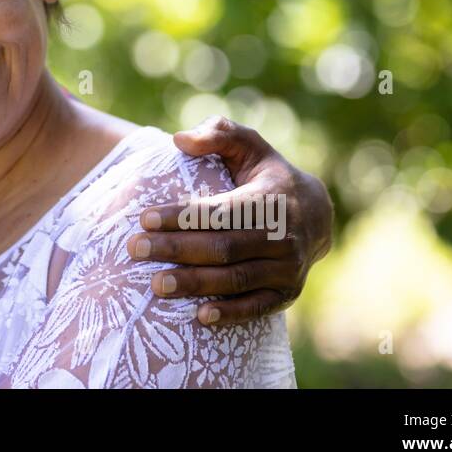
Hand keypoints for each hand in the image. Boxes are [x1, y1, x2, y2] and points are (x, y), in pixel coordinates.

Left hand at [126, 115, 333, 326]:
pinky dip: (230, 313)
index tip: (143, 218)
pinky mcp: (287, 293)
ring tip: (155, 284)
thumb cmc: (266, 175)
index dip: (180, 216)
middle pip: (222, 247)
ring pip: (235, 279)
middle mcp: (283, 236)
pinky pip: (257, 307)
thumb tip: (180, 140)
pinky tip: (199, 317)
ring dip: (194, 284)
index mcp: (270, 198)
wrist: (316, 214)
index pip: (218, 212)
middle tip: (135, 250)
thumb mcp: (249, 145)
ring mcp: (288, 268)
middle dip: (176, 250)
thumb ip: (218, 134)